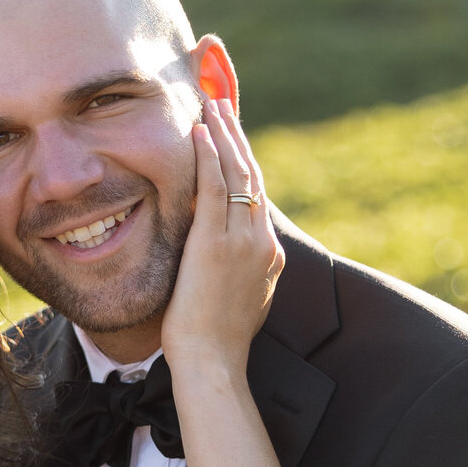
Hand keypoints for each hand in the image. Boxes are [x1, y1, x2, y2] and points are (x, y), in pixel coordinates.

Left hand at [161, 102, 282, 374]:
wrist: (214, 362)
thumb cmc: (216, 341)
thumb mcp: (236, 300)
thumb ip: (236, 274)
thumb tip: (223, 261)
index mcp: (268, 254)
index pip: (257, 196)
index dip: (245, 162)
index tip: (232, 137)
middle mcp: (261, 241)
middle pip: (253, 175)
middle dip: (237, 136)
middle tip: (223, 103)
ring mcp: (242, 240)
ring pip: (238, 174)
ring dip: (224, 135)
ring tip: (213, 105)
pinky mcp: (216, 243)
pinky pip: (214, 189)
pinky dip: (208, 157)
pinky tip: (200, 132)